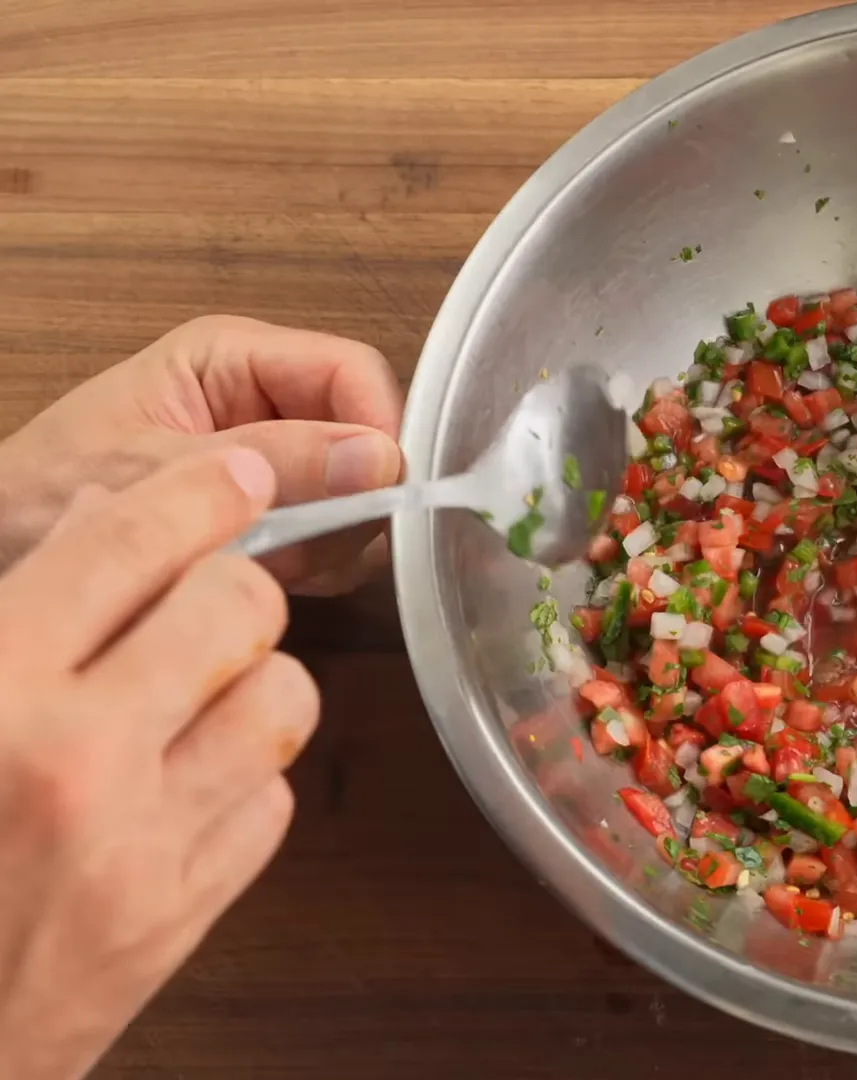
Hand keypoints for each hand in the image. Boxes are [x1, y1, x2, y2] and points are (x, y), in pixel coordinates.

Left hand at [0, 315, 403, 595]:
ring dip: (327, 541)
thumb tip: (379, 458)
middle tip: (293, 541)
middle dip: (345, 500)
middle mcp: (267, 401)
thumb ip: (273, 462)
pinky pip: (337, 539)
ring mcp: (277, 462)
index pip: (355, 373)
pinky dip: (314, 567)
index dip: (378, 431)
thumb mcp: (155, 468)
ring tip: (260, 561)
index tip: (376, 494)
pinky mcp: (279, 514)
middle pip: (368, 439)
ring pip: (360, 496)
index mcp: (235, 358)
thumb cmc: (41, 490)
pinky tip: (262, 574)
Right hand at [0, 448, 315, 1079]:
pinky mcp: (181, 912)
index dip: (199, 491)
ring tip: (195, 700)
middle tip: (206, 602)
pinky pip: (270, 801)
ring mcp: (140, 842)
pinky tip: (184, 788)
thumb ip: (7, 614)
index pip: (126, 542)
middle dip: (231, 590)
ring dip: (250, 686)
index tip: (237, 475)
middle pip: (236, 605)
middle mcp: (72, 758)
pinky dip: (241, 784)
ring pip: (281, 696)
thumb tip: (93, 519)